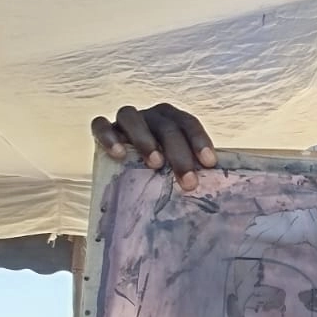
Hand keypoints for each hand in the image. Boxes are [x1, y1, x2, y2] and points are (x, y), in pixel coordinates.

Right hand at [91, 103, 217, 190]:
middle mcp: (151, 116)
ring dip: (145, 139)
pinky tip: (118, 154)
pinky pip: (100, 124)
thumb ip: (191, 173)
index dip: (199, 140)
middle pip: (165, 126)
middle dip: (179, 153)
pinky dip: (108, 136)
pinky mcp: (104, 128)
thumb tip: (216, 200)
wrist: (126, 169)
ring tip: (155, 164)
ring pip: (132, 116)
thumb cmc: (161, 171)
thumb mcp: (176, 169)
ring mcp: (126, 120)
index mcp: (173, 120)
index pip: (188, 123)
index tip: (209, 163)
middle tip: (188, 182)